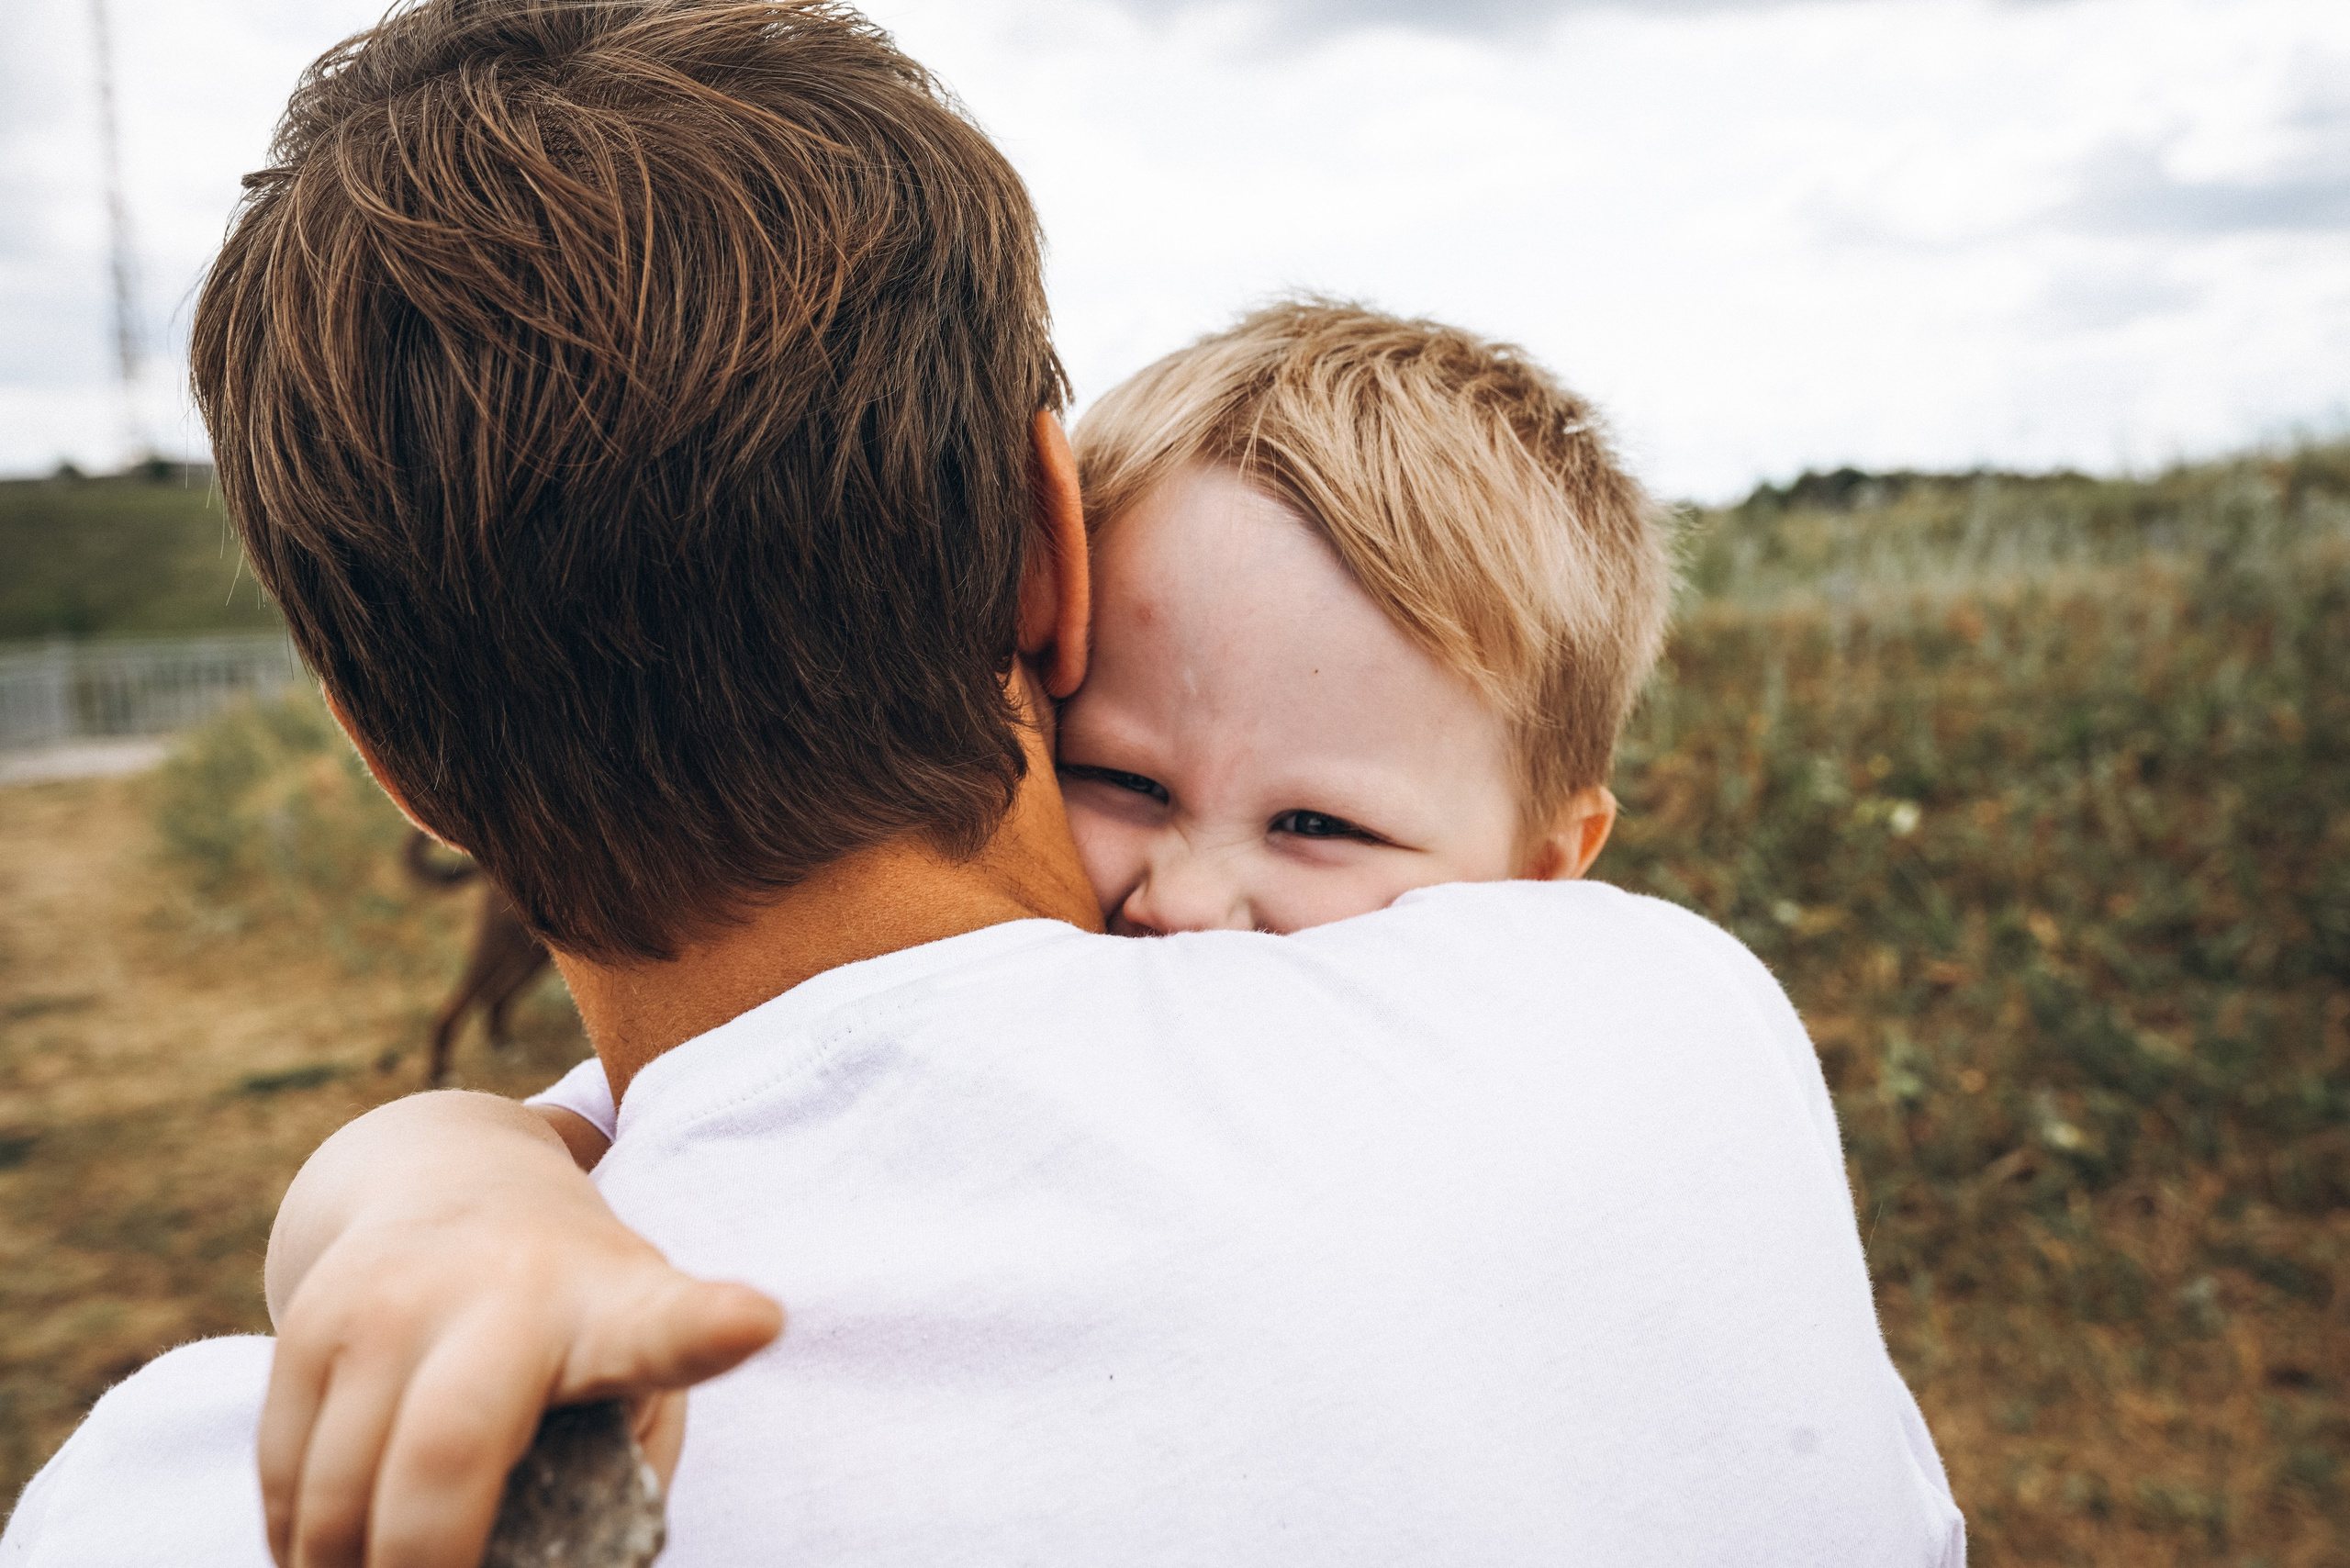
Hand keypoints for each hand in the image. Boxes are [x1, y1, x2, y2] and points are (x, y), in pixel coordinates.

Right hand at [256, 1093, 781, 1567]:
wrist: (448, 1175)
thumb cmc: (574, 1308)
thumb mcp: (633, 1353)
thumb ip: (624, 1462)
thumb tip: (576, 1560)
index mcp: (613, 1305)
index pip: (665, 1322)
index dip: (709, 1327)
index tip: (756, 1320)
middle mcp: (501, 1288)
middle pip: (447, 1456)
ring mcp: (394, 1297)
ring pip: (340, 1490)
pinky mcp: (310, 1318)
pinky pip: (284, 1477)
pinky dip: (302, 1545)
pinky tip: (334, 1557)